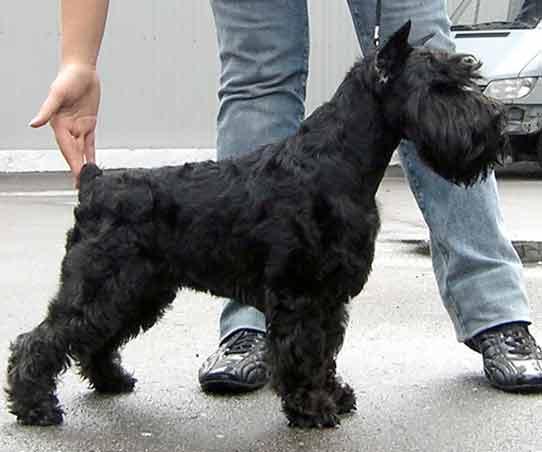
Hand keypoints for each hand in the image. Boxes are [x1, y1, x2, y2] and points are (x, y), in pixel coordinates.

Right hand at [30, 64, 100, 185]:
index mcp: (58, 124)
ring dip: (84, 164)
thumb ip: (47, 110)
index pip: (67, 147)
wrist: (81, 69)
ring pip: (82, 150)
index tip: (77, 174)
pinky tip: (92, 164)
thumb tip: (34, 124)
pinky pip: (90, 142)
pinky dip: (91, 153)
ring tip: (87, 179)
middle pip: (74, 152)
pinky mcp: (89, 123)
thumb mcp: (57, 94)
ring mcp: (78, 126)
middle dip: (77, 168)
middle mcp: (68, 127)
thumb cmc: (67, 78)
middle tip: (81, 185)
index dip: (73, 162)